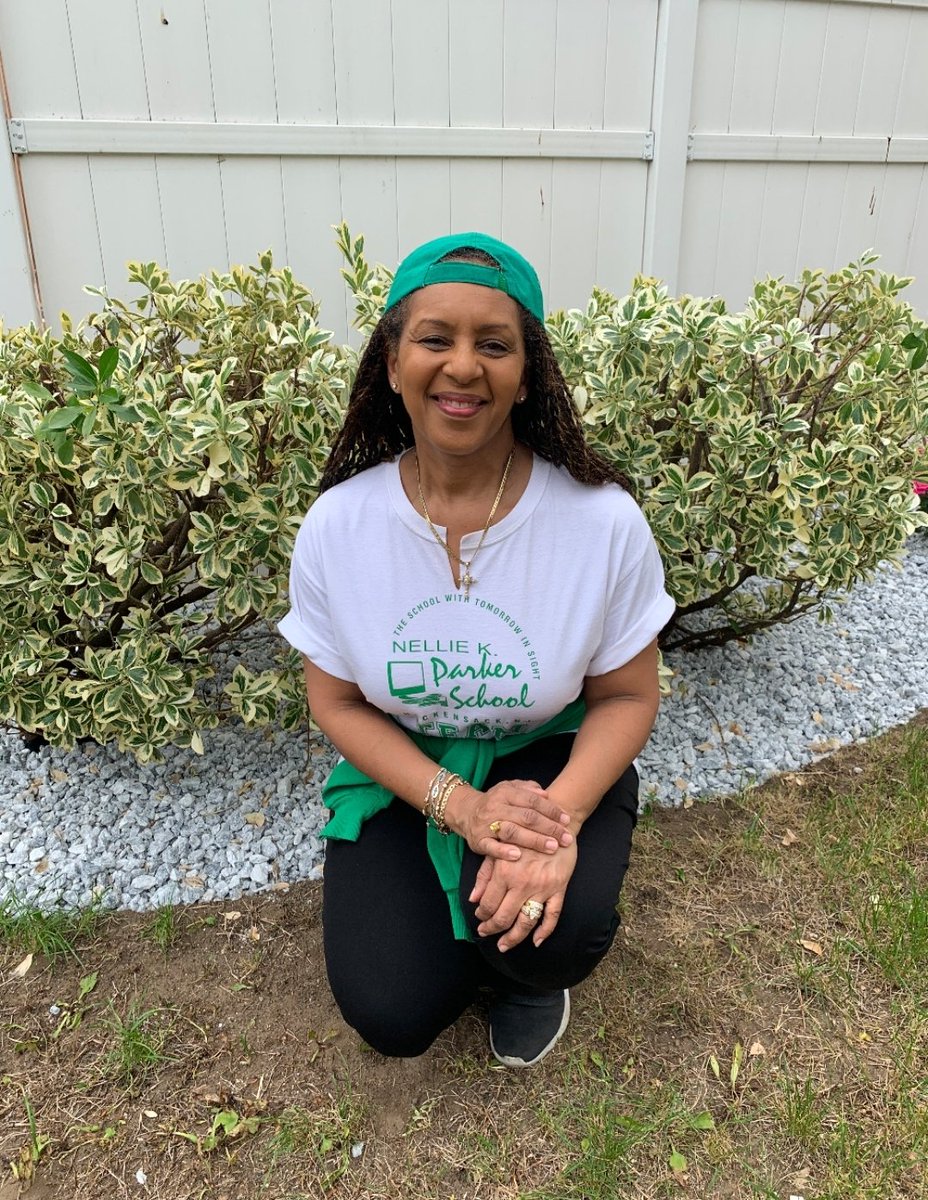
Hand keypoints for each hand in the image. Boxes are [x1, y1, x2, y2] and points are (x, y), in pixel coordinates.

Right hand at [445, 778, 573, 861]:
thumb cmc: (494, 801)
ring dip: (534, 840)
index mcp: (505, 793)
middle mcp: (496, 807)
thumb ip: (527, 789)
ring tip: (552, 847)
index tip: (566, 820)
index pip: (532, 801)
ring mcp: (486, 824)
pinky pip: (491, 847)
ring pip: (512, 831)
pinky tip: (519, 855)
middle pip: (526, 817)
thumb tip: (545, 794)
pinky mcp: (479, 841)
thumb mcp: (509, 788)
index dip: (551, 810)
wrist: (465, 812)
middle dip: (549, 828)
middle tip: (566, 837)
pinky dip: (504, 851)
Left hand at [469, 843, 577, 950]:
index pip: (488, 904)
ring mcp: (542, 888)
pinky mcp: (559, 888)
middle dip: (492, 929)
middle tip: (486, 934)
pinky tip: (536, 941)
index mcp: (504, 872)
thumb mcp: (499, 848)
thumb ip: (485, 874)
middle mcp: (522, 883)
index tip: (479, 919)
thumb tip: (473, 899)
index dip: (482, 915)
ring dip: (514, 938)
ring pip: (526, 922)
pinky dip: (545, 931)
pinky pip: (552, 915)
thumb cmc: (523, 833)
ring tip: (505, 945)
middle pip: (504, 917)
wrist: (554, 822)